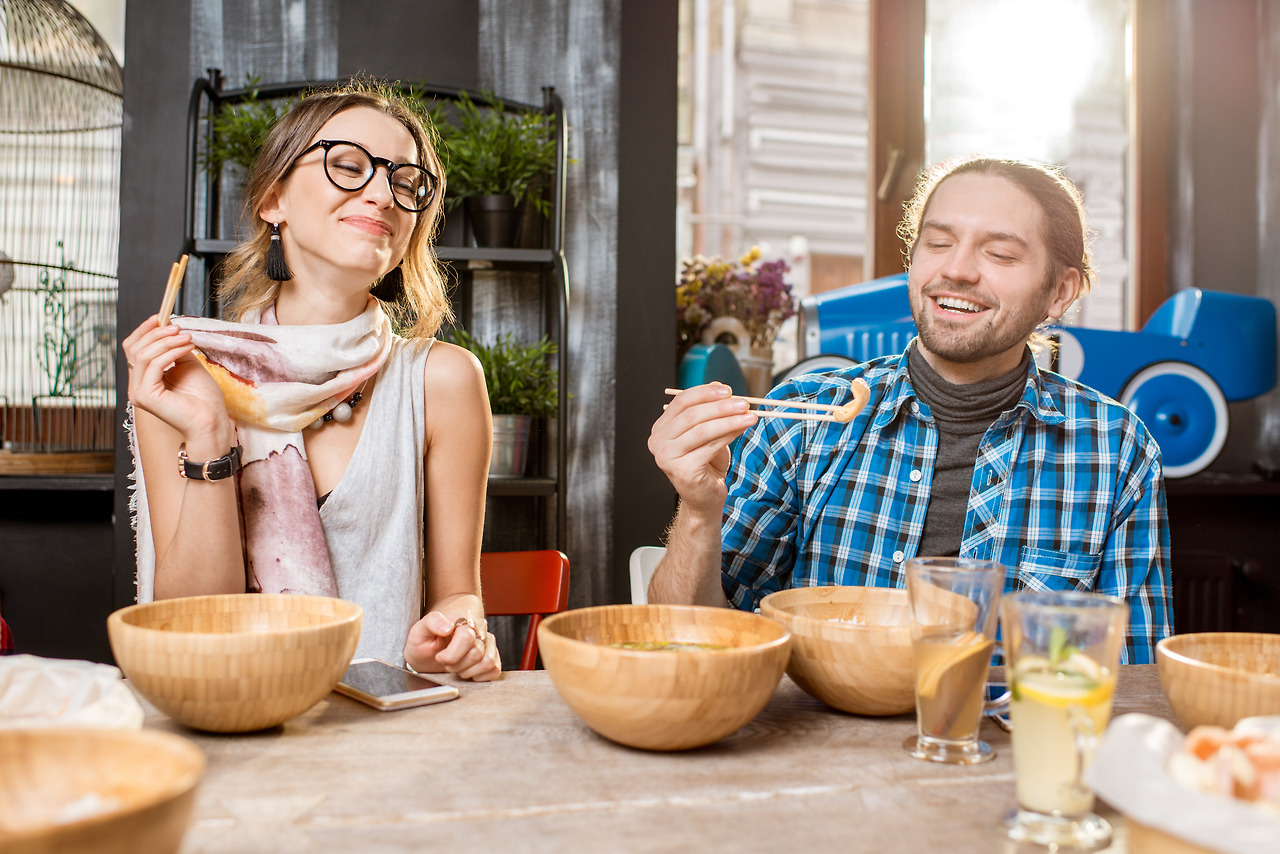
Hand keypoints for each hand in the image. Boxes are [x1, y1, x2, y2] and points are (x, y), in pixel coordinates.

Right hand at [122, 316, 230, 439]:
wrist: (212, 420)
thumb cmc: (203, 397)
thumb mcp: (187, 364)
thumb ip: (174, 348)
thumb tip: (169, 327)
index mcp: (144, 379)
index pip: (133, 348)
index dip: (144, 331)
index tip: (160, 317)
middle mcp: (136, 386)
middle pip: (134, 349)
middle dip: (156, 333)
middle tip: (178, 327)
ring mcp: (138, 392)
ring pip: (143, 355)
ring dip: (167, 341)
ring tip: (187, 337)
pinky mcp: (146, 396)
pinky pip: (154, 365)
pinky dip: (171, 352)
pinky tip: (187, 347)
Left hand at [404, 611, 500, 681]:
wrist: (428, 653)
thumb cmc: (425, 643)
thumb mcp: (419, 631)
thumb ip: (432, 622)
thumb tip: (448, 627)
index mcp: (463, 618)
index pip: (467, 638)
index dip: (451, 654)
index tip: (439, 657)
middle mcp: (480, 628)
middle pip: (476, 653)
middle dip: (456, 664)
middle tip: (446, 662)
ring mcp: (489, 643)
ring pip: (487, 662)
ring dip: (468, 671)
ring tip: (457, 667)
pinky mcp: (494, 658)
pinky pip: (495, 670)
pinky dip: (479, 677)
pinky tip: (467, 672)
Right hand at [648, 383, 756, 517]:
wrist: (705, 497)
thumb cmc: (706, 464)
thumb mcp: (709, 434)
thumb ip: (711, 413)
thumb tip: (724, 390)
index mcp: (660, 429)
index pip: (681, 402)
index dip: (705, 393)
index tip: (728, 389)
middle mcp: (657, 442)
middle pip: (691, 415)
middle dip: (720, 407)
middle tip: (744, 403)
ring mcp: (667, 457)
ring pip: (702, 430)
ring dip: (729, 420)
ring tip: (750, 416)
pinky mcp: (682, 470)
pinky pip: (710, 446)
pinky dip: (729, 435)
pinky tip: (743, 429)